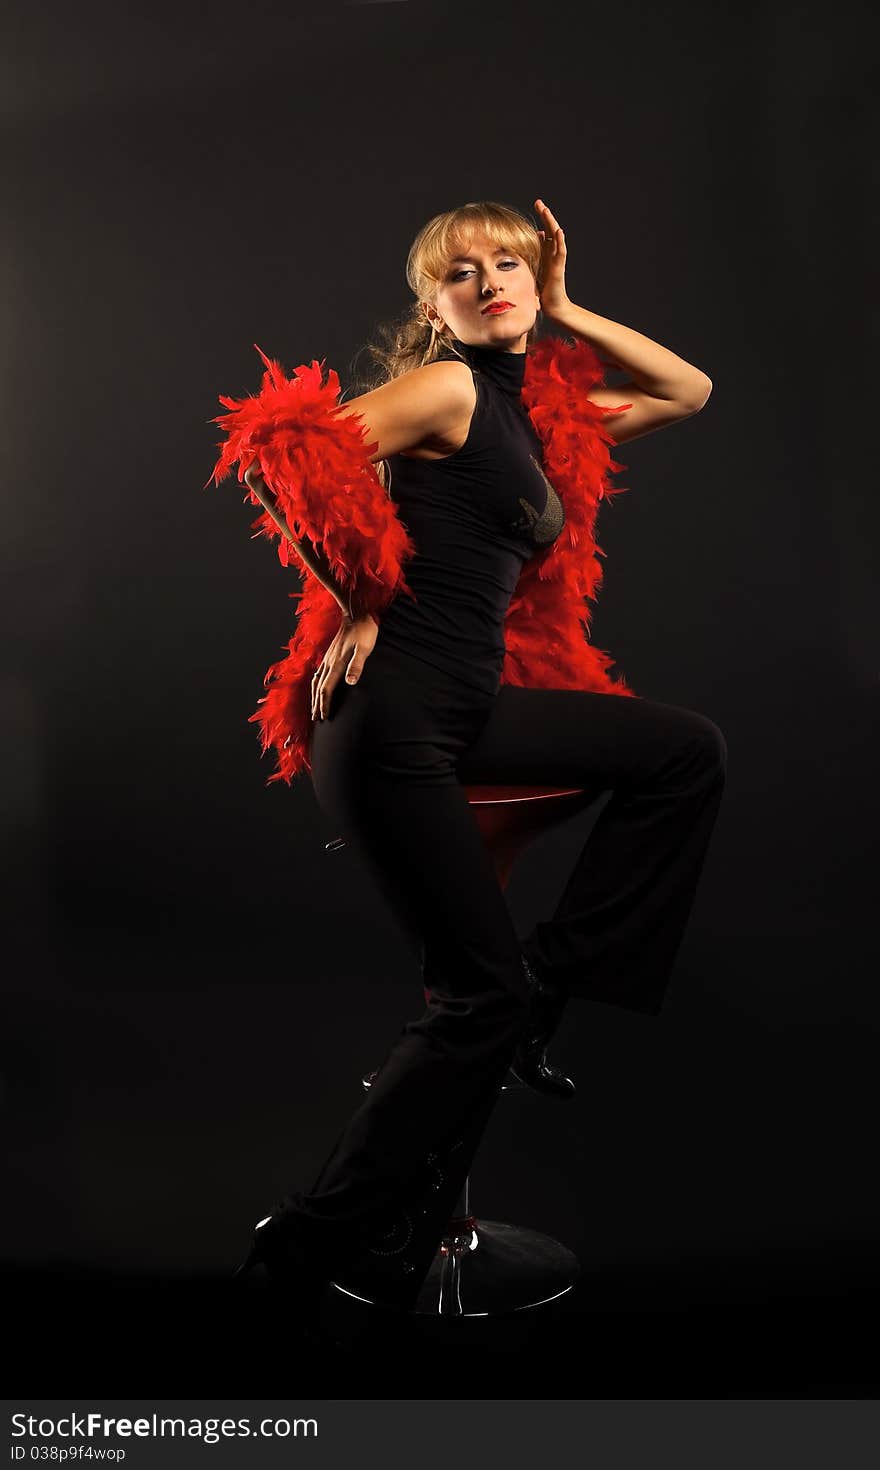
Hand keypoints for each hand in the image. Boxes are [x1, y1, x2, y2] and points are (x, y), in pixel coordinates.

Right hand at [311, 613, 378, 720]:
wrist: (357, 614)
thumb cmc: (364, 631)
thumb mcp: (364, 649)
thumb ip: (357, 666)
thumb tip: (350, 682)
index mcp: (337, 664)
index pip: (326, 689)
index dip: (324, 704)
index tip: (323, 717)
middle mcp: (329, 663)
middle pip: (318, 688)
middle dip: (316, 704)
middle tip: (316, 719)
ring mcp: (328, 658)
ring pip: (316, 681)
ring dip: (314, 696)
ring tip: (314, 708)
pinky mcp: (330, 655)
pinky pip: (318, 674)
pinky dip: (316, 685)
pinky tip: (317, 687)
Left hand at [534, 198, 570, 321]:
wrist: (551, 306)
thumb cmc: (541, 291)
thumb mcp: (531, 270)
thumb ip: (529, 258)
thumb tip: (524, 245)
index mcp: (546, 252)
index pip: (544, 230)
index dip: (542, 217)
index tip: (537, 204)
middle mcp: (552, 253)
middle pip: (550, 229)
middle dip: (545, 215)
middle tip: (539, 202)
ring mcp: (557, 259)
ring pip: (556, 237)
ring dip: (551, 223)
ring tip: (547, 211)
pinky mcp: (559, 268)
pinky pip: (561, 252)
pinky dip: (560, 241)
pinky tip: (558, 231)